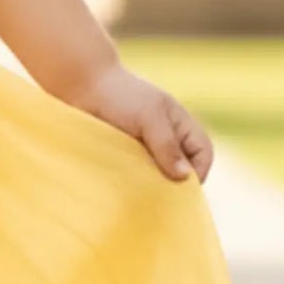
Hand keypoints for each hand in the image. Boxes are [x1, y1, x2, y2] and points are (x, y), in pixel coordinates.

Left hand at [61, 60, 212, 182]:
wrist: (80, 86)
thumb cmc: (119, 95)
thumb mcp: (149, 117)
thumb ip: (167, 145)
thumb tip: (184, 177)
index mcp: (180, 125)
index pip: (203, 153)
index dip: (198, 171)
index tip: (180, 188)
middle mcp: (165, 138)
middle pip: (183, 169)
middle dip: (175, 184)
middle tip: (159, 197)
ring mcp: (144, 148)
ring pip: (159, 176)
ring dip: (152, 186)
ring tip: (140, 193)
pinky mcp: (124, 156)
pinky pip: (136, 176)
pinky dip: (134, 184)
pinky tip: (124, 189)